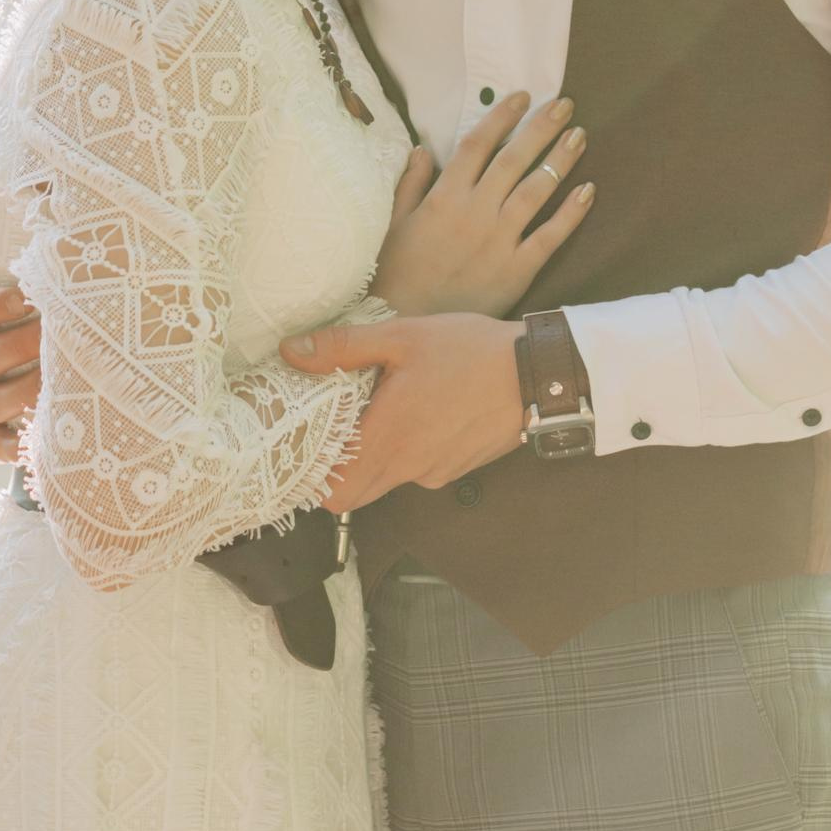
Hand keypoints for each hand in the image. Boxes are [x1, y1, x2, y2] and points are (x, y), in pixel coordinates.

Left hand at [284, 313, 524, 510]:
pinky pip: (416, 470)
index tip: (305, 446)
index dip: (312, 478)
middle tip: (334, 425)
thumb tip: (291, 351)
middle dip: (338, 467)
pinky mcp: (456, 469)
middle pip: (355, 492)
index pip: (332, 492)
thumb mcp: (402, 338)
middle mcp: (409, 467)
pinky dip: (407, 450)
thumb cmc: (470, 352)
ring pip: (386, 480)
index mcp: (388, 439)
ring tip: (380, 408)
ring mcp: (434, 473)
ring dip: (375, 454)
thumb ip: (343, 348)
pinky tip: (418, 412)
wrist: (539, 374)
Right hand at [373, 92, 592, 317]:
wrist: (406, 324)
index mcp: (445, 196)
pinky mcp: (517, 269)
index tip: (522, 96)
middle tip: (565, 104)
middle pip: (514, 159)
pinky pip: (550, 236)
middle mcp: (476, 211)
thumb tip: (421, 148)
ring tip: (579, 135)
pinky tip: (588, 190)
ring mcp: (499, 239)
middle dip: (541, 128)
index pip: (478, 144)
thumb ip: (410, 184)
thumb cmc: (397, 273)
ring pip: (536, 191)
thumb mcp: (394, 223)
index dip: (502, 116)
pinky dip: (571, 213)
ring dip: (560, 160)